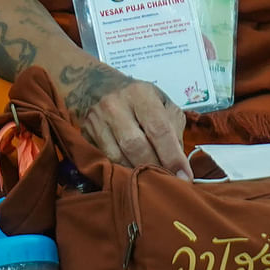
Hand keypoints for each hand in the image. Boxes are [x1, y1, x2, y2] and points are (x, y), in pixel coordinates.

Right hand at [66, 62, 190, 176]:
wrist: (97, 86)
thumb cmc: (138, 98)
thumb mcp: (162, 103)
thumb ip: (174, 130)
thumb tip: (179, 164)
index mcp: (140, 93)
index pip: (158, 129)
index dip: (173, 157)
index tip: (185, 177)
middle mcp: (114, 104)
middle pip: (135, 145)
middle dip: (155, 169)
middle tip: (170, 184)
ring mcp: (96, 118)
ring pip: (117, 156)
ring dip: (137, 174)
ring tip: (152, 182)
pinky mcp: (84, 132)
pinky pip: (104, 159)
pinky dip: (121, 170)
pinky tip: (133, 174)